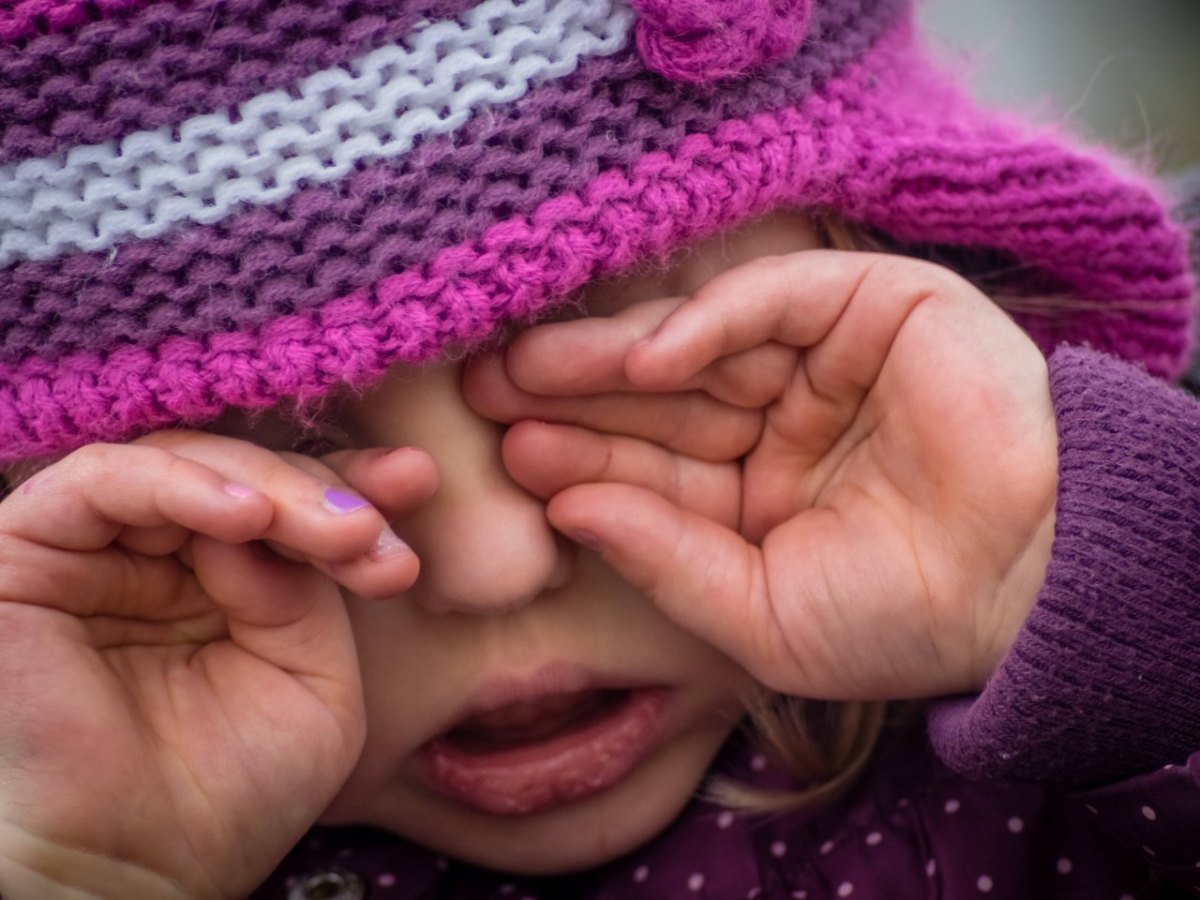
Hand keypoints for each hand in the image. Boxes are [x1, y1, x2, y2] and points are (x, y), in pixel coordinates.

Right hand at [0, 433, 434, 898]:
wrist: (133, 880)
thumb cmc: (229, 794)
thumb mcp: (312, 678)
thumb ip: (306, 589)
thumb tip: (280, 516)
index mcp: (227, 584)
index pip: (289, 504)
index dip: (351, 488)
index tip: (417, 484)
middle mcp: (160, 558)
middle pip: (245, 476)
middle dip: (323, 492)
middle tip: (376, 529)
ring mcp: (96, 552)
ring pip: (185, 464)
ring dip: (273, 488)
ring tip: (339, 530)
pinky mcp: (28, 552)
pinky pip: (102, 482)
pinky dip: (180, 485)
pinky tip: (250, 517)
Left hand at [466, 251, 1057, 699]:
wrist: (1028, 588)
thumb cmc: (899, 620)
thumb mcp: (757, 612)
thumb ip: (664, 559)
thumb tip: (567, 508)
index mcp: (757, 493)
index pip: (652, 467)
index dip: (582, 457)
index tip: (513, 454)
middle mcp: (782, 419)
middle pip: (660, 400)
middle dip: (575, 395)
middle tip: (487, 388)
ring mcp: (824, 359)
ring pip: (699, 346)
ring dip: (614, 356)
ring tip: (526, 366)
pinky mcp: (873, 306)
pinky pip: (774, 299)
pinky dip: (707, 322)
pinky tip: (641, 358)